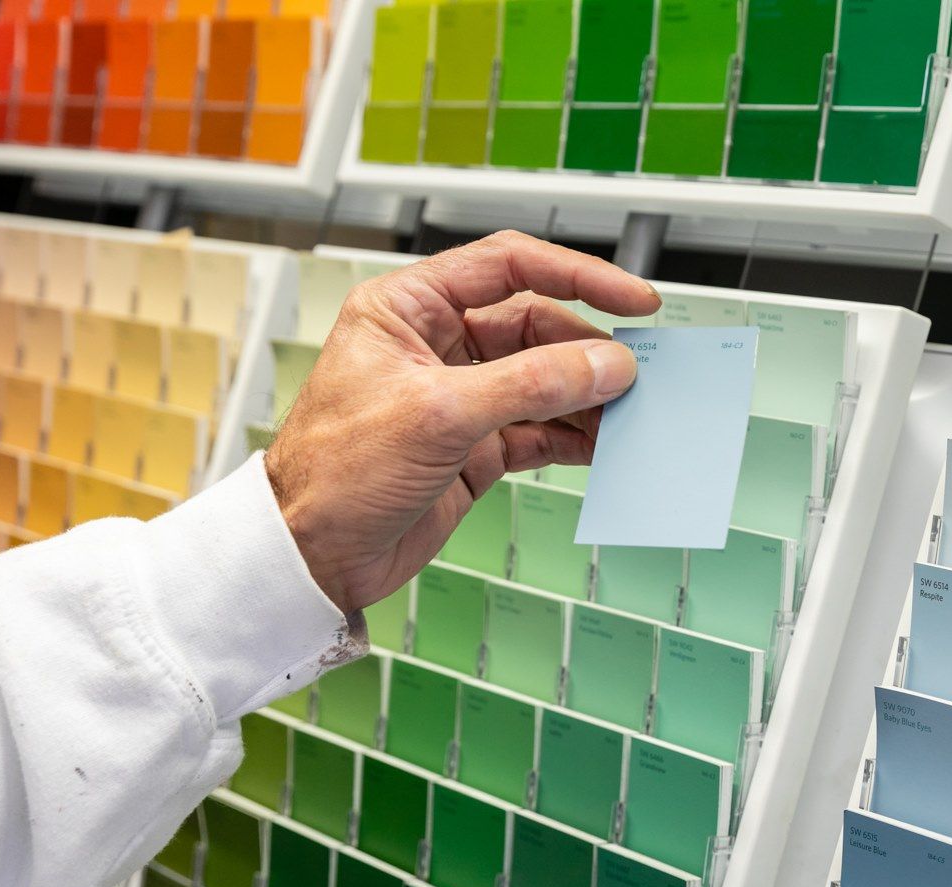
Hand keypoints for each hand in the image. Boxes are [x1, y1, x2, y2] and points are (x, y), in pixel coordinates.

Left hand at [265, 230, 659, 613]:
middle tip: (639, 374)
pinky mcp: (474, 449)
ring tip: (631, 414)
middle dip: (587, 350)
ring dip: (587, 398)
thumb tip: (605, 364)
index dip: (577, 276)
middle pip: (535, 327)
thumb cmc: (337, 471)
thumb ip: (529, 385)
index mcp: (409, 309)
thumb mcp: (438, 414)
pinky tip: (603, 446)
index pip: (508, 267)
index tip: (634, 298)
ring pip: (543, 382)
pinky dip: (573, 438)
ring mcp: (459, 399)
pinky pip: (538, 431)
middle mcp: (437, 346)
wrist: (313, 555)